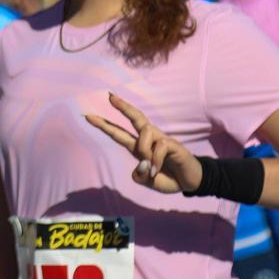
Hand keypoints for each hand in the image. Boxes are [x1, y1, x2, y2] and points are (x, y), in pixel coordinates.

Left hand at [85, 92, 203, 193]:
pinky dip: (156, 160)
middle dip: (122, 106)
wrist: (190, 182)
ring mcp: (161, 139)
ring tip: (151, 169)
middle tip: (110, 96)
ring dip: (144, 150)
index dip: (104, 125)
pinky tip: (158, 170)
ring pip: (145, 131)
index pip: (119, 133)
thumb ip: (140, 176)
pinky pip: (159, 146)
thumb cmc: (168, 178)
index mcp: (139, 147)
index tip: (88, 116)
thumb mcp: (149, 182)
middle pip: (135, 118)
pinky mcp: (173, 144)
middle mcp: (149, 139)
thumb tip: (141, 164)